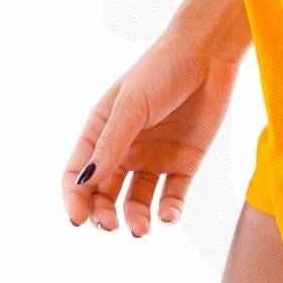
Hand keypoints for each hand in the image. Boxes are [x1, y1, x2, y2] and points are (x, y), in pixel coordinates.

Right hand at [63, 33, 238, 235]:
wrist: (207, 54)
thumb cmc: (161, 70)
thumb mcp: (131, 106)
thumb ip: (110, 144)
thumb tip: (85, 183)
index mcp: (102, 131)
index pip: (79, 174)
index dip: (75, 199)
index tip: (78, 220)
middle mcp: (125, 149)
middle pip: (106, 193)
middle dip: (104, 214)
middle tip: (111, 227)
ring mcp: (155, 158)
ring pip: (138, 200)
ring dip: (137, 217)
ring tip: (141, 229)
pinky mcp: (184, 163)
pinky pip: (173, 196)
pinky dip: (169, 210)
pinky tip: (167, 216)